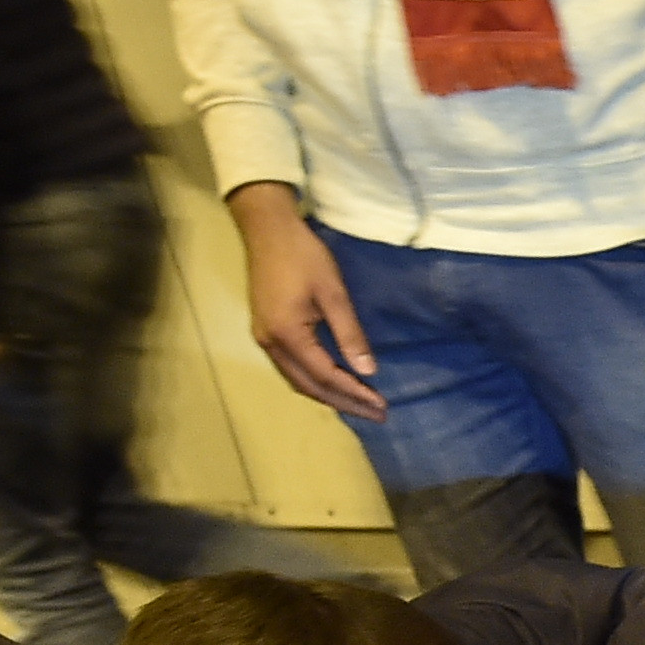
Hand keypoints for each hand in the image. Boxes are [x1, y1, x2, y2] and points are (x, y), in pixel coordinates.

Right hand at [230, 181, 382, 419]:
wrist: (268, 230)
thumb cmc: (304, 256)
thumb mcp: (333, 293)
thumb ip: (350, 334)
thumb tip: (369, 371)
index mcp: (288, 335)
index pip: (326, 376)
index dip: (355, 394)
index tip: (381, 406)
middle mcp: (271, 344)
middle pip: (310, 387)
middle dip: (344, 403)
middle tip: (376, 415)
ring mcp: (263, 339)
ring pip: (297, 381)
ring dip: (328, 395)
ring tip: (358, 405)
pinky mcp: (265, 331)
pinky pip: (290, 368)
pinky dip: (313, 381)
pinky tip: (332, 383)